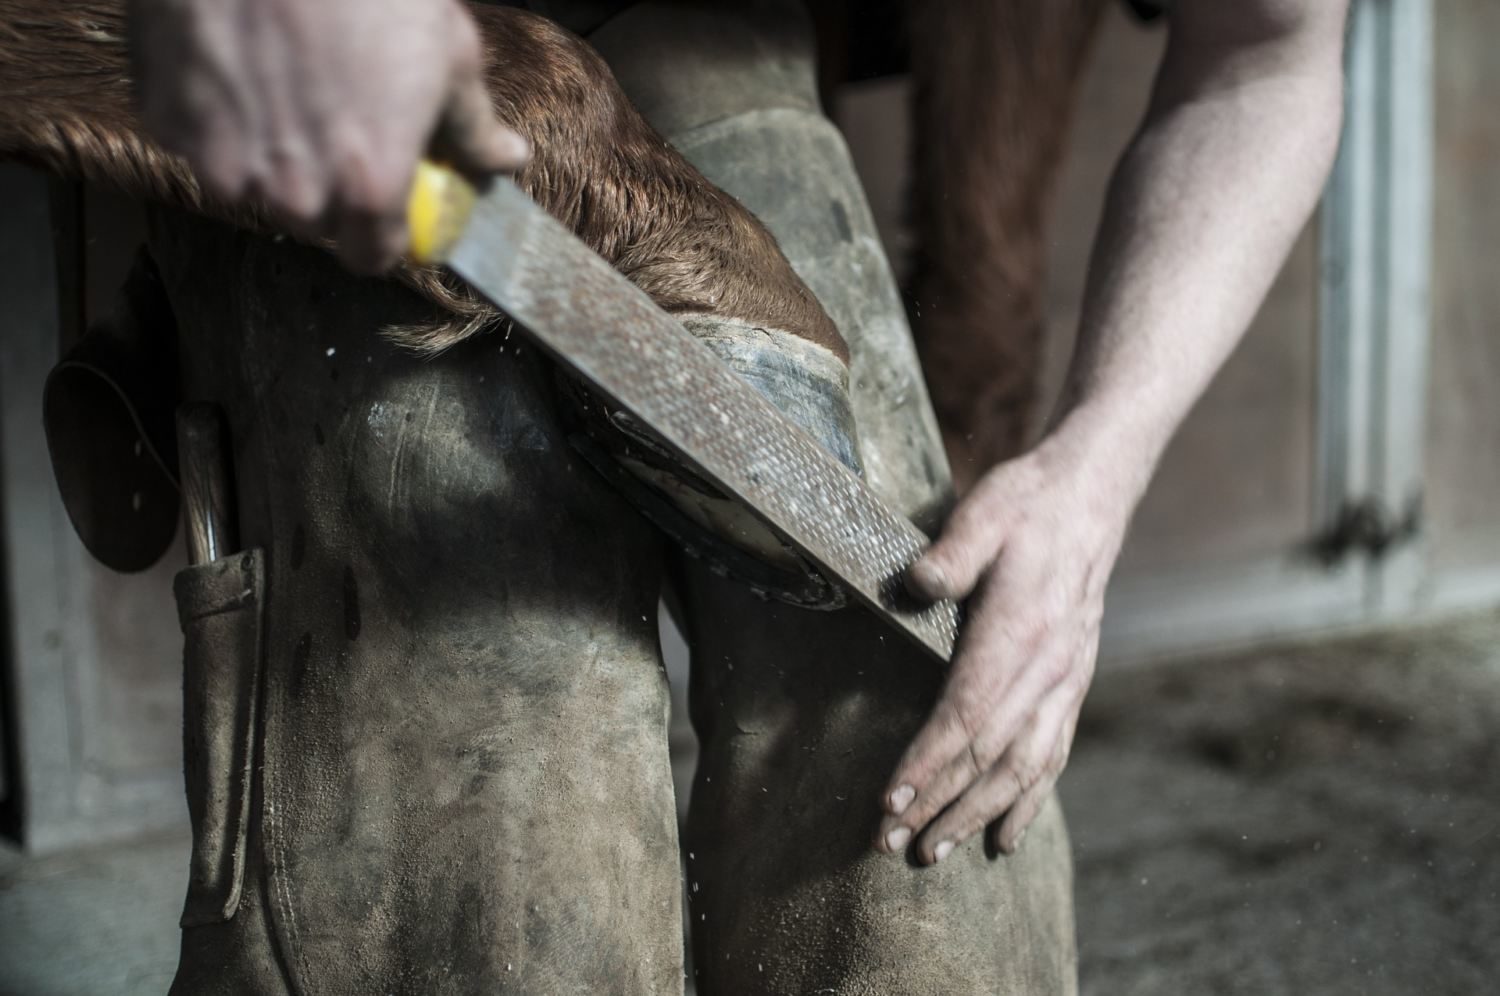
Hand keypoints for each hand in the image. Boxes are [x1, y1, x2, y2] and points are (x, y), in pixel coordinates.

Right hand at [129, 0, 529, 271]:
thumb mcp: (449, 53)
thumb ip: (473, 125)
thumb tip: (505, 159)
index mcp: (369, 189)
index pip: (371, 257)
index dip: (381, 232)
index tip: (386, 204)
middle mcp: (293, 192)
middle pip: (311, 223)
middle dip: (326, 188)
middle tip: (336, 124)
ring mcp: (222, 160)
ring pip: (249, 186)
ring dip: (267, 154)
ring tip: (286, 85)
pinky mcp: (168, 120)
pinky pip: (196, 140)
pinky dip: (215, 114)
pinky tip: (239, 63)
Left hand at [876, 428, 1134, 862]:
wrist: (1092, 496)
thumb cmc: (1026, 503)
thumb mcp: (984, 512)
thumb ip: (951, 552)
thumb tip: (914, 584)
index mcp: (1021, 630)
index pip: (968, 713)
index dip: (929, 762)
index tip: (891, 800)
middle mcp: (1050, 667)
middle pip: (991, 755)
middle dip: (940, 805)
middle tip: (891, 844)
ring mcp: (1066, 681)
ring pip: (1024, 767)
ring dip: (978, 815)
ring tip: (936, 853)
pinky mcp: (1072, 684)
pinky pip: (1052, 756)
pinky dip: (1028, 802)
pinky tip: (1004, 837)